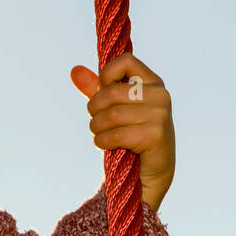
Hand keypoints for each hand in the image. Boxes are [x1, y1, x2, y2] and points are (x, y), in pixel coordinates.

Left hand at [70, 51, 174, 211]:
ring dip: (96, 129)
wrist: (149, 174)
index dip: (106, 76)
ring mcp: (160, 115)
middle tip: (97, 123)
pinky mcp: (155, 135)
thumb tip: (74, 70)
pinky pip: (116, 134)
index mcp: (153, 83)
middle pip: (110, 92)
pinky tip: (106, 146)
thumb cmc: (130, 137)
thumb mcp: (113, 108)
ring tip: (100, 135)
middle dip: (94, 110)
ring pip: (111, 115)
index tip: (103, 94)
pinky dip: (103, 141)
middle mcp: (160, 95)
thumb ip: (96, 89)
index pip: (125, 60)